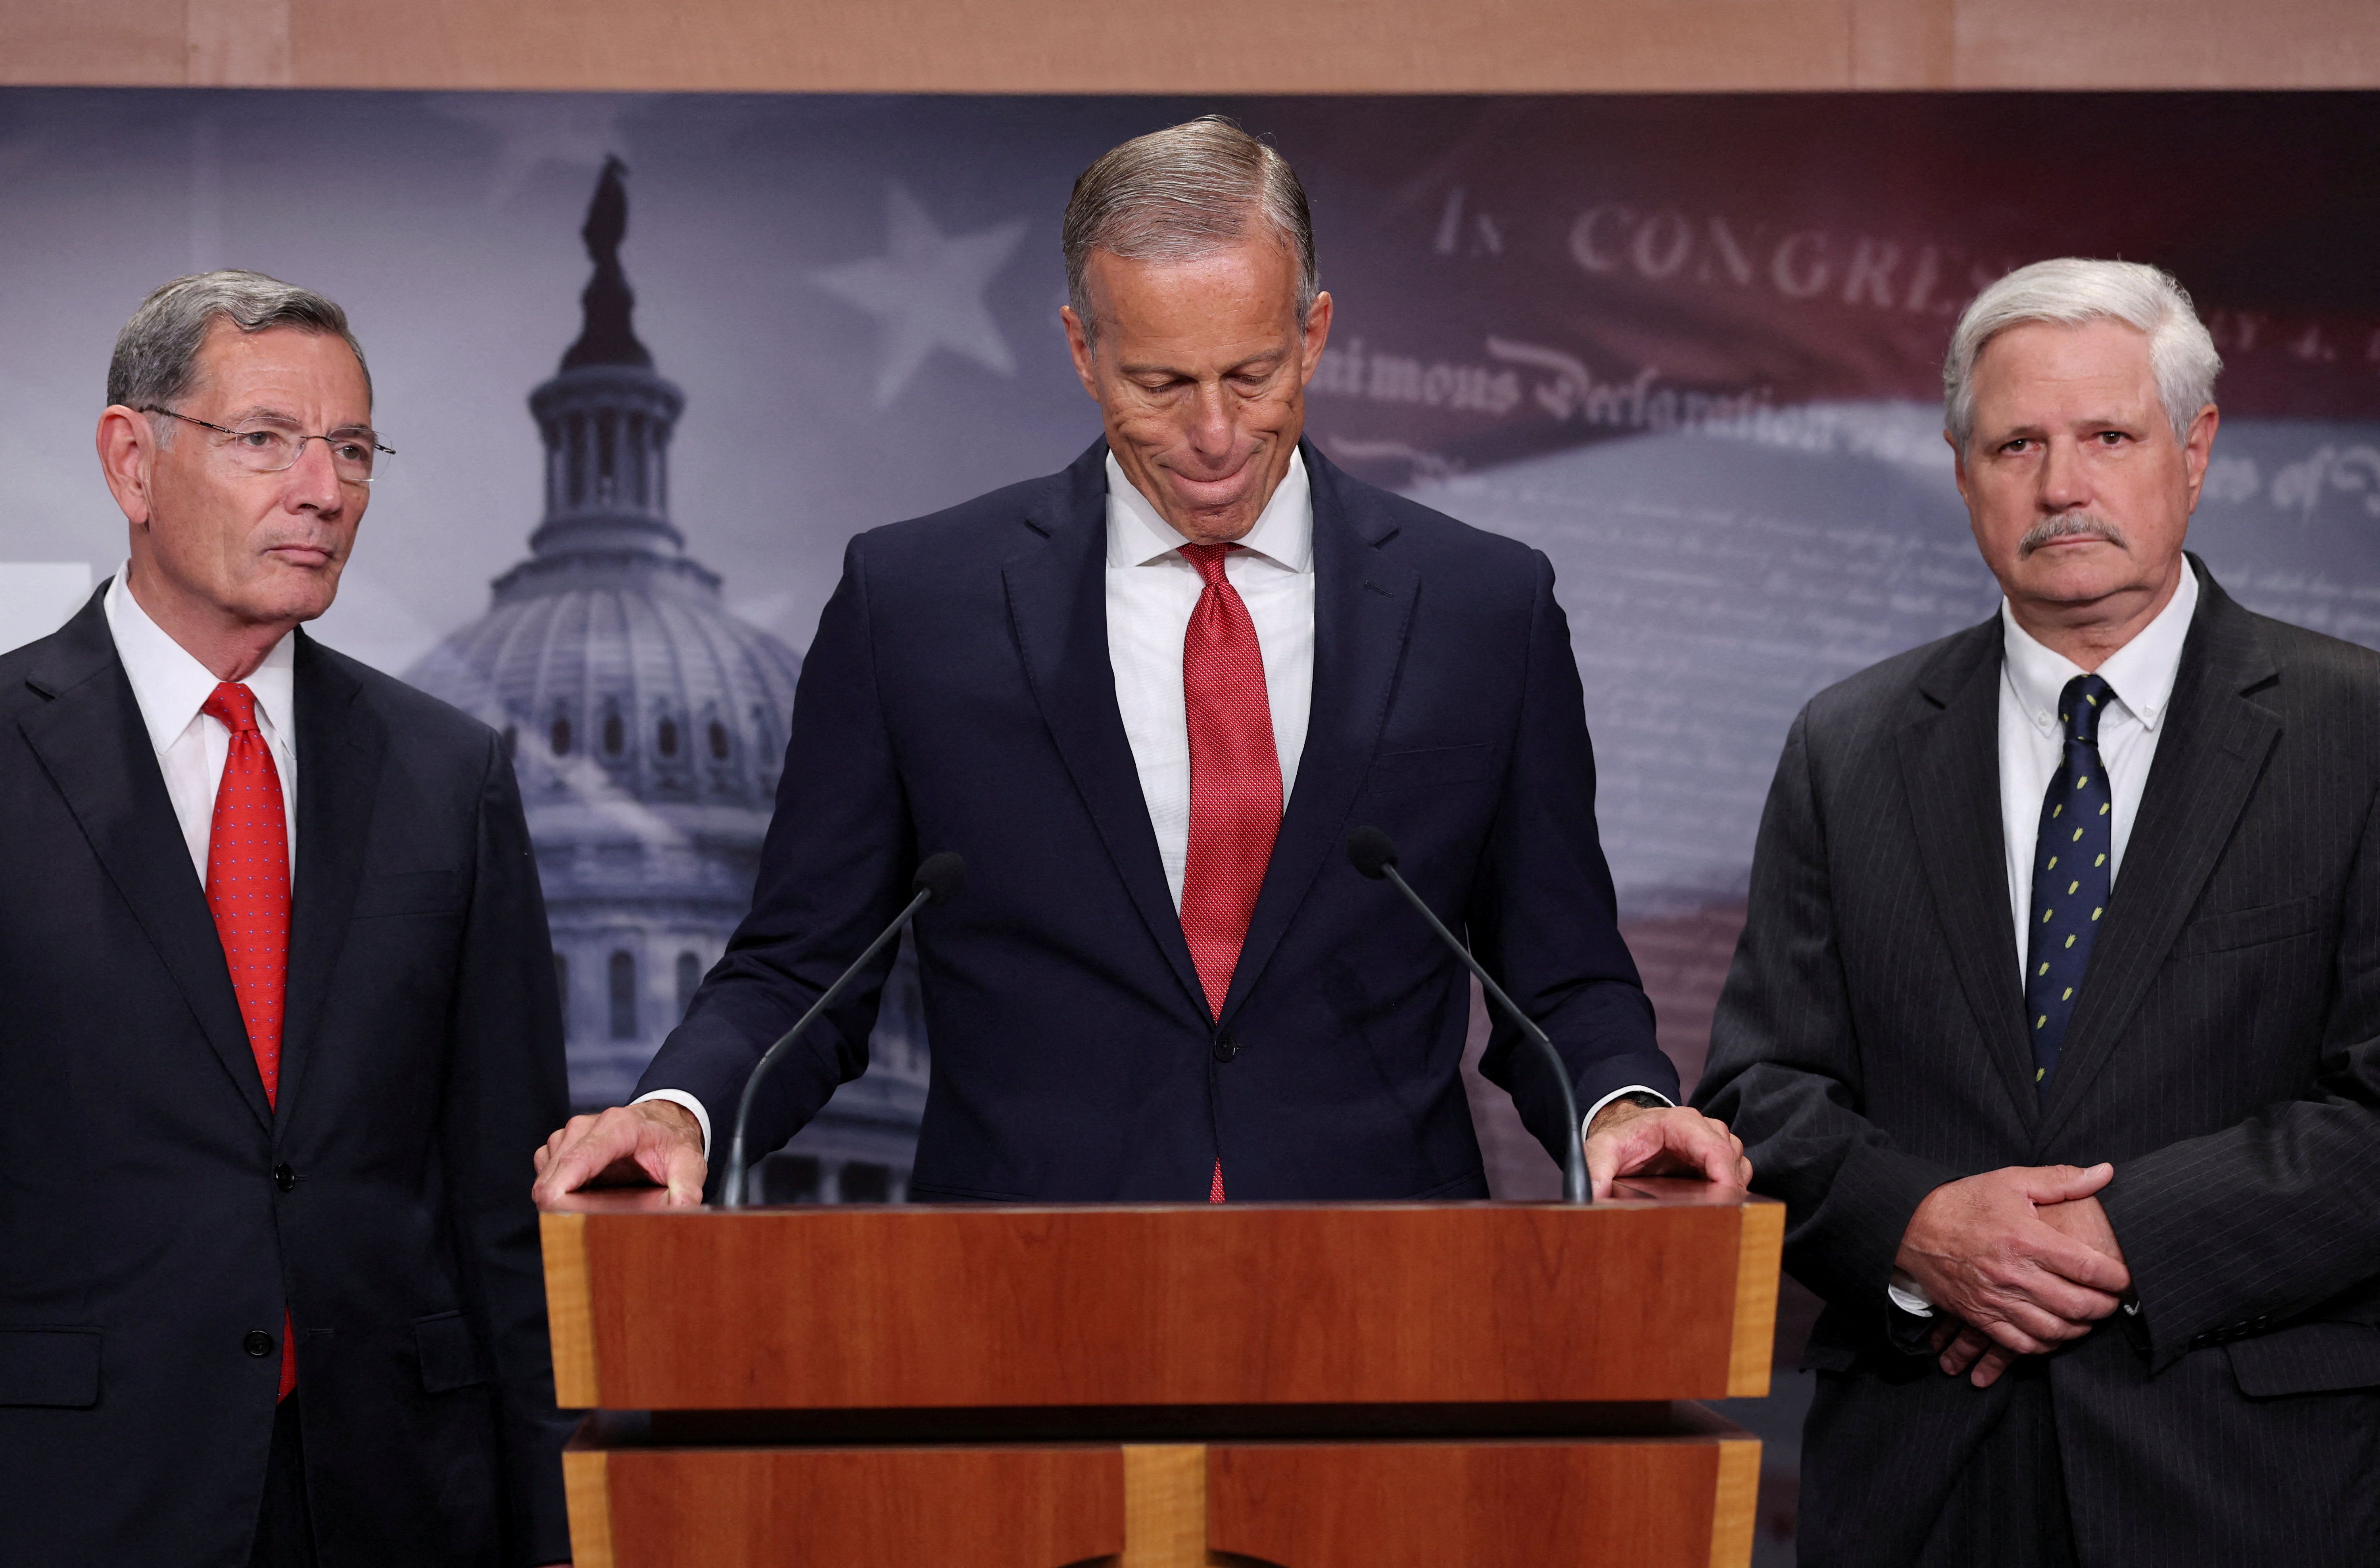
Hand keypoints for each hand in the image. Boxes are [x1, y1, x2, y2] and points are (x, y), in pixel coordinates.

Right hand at [531, 1101, 706, 1209]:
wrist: (664, 1122)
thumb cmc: (673, 1143)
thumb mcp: (689, 1164)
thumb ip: (687, 1188)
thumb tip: (683, 1211)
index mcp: (618, 1127)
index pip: (580, 1157)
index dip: (561, 1186)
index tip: (552, 1210)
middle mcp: (587, 1126)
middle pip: (557, 1170)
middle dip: (559, 1202)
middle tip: (578, 1230)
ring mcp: (571, 1133)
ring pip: (547, 1172)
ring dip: (557, 1196)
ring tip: (586, 1211)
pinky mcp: (561, 1143)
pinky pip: (545, 1169)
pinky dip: (555, 1187)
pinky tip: (579, 1196)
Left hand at [1584, 1100, 1752, 1201]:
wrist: (1625, 1130)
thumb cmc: (1620, 1139)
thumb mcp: (1602, 1150)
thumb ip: (1596, 1170)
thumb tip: (1592, 1195)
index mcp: (1680, 1122)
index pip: (1714, 1148)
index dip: (1724, 1176)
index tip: (1724, 1201)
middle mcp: (1702, 1129)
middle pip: (1731, 1158)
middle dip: (1728, 1188)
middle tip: (1714, 1215)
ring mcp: (1712, 1142)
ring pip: (1738, 1165)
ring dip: (1731, 1188)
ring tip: (1710, 1209)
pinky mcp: (1715, 1159)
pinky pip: (1736, 1172)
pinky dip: (1731, 1189)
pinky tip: (1713, 1203)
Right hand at [1895, 1164, 2129, 1362]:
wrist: (1911, 1226)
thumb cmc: (1966, 1202)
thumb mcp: (2012, 1181)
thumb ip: (2062, 1180)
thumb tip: (2106, 1172)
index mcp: (2027, 1239)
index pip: (2088, 1268)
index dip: (2117, 1278)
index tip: (2125, 1278)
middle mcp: (2014, 1274)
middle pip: (2077, 1305)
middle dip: (2104, 1306)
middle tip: (2111, 1300)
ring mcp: (1996, 1299)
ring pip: (2054, 1330)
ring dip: (2079, 1328)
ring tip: (2087, 1317)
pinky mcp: (1980, 1316)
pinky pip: (2022, 1345)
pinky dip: (2046, 1345)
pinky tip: (2055, 1333)